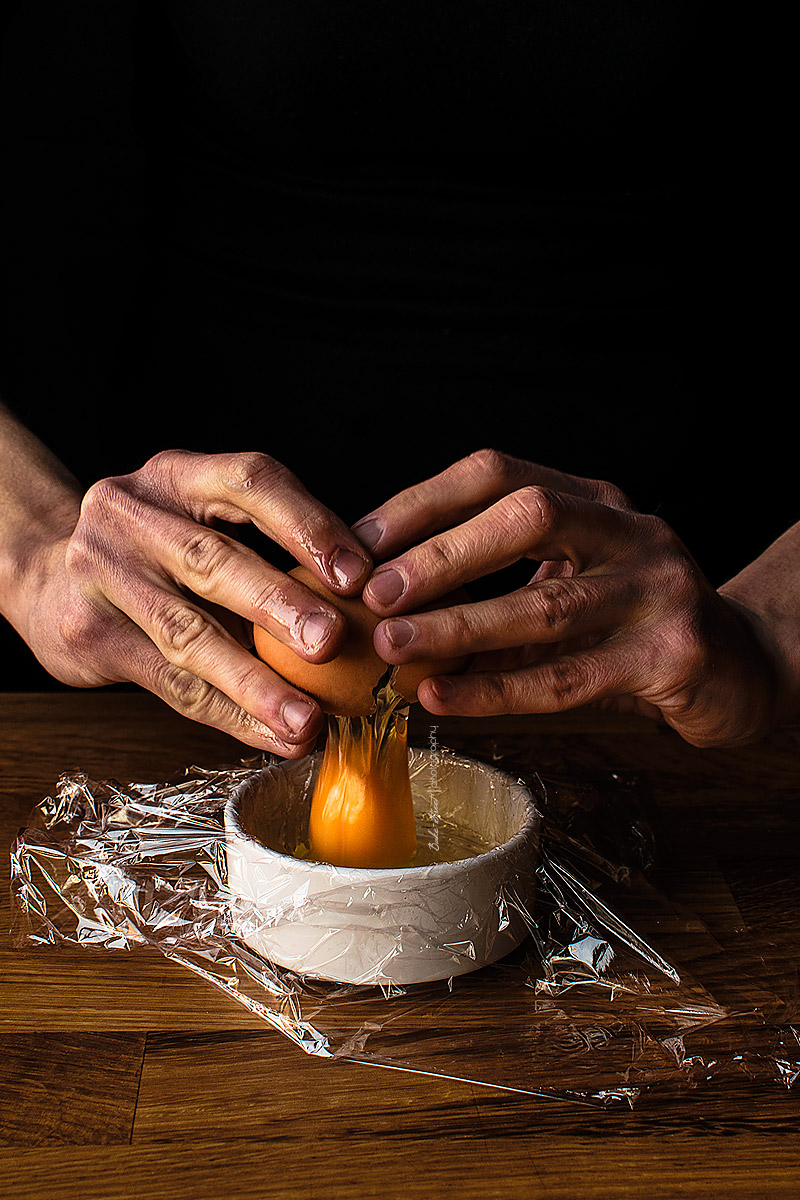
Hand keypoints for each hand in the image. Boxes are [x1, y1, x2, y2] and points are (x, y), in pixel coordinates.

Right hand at [20, 449, 371, 755]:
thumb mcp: (200, 520)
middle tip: (332, 641)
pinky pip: (170, 683)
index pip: (249, 481)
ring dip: (255, 682)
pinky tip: (274, 736)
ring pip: (187, 633)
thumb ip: (269, 547)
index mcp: (178, 475)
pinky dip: (230, 714)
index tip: (357, 572)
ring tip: (307, 720)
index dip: (306, 523)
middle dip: (277, 603)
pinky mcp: (88, 634)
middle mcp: (132, 514)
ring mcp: (102, 573)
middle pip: (212, 557)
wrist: (45, 575)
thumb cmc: (156, 551)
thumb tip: (373, 598)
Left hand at [354, 449, 785, 747]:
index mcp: (594, 500)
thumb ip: (492, 585)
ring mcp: (657, 588)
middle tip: (374, 593)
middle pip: (526, 517)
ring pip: (546, 604)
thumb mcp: (567, 583)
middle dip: (441, 555)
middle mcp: (630, 530)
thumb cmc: (628, 625)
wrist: (737, 668)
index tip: (357, 540)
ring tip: (391, 647)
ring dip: (459, 627)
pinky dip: (497, 691)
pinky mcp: (672, 655)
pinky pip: (569, 677)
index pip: (498, 474)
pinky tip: (443, 699)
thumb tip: (382, 606)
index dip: (423, 503)